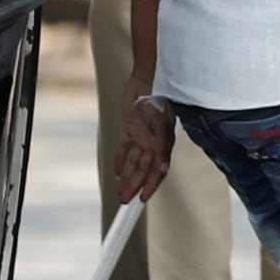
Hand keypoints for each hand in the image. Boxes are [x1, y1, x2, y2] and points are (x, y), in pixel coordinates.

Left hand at [115, 74, 173, 203]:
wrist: (149, 77)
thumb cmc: (159, 99)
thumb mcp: (160, 125)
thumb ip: (162, 148)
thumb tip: (162, 169)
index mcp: (163, 144)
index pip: (157, 171)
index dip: (150, 185)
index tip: (142, 199)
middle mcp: (153, 142)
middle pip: (144, 169)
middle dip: (135, 185)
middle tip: (125, 201)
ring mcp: (142, 135)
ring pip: (134, 161)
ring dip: (128, 176)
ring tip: (120, 191)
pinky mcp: (131, 127)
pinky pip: (126, 147)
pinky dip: (121, 159)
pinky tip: (117, 171)